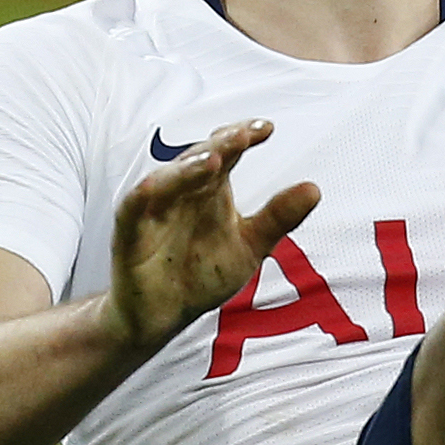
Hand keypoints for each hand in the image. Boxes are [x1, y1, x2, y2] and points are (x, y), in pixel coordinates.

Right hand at [100, 119, 319, 355]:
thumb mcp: (249, 246)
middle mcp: (182, 192)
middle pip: (199, 158)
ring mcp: (154, 210)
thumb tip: (315, 188)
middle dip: (221, 144)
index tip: (268, 128)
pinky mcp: (129, 232)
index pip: (227, 152)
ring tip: (213, 158)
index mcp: (210, 189)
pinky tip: (156, 185)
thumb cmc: (202, 274)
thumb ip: (277, 218)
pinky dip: (145, 194)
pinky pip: (132, 207)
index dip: (244, 136)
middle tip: (243, 135)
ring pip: (167, 178)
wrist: (164, 316)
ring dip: (187, 167)